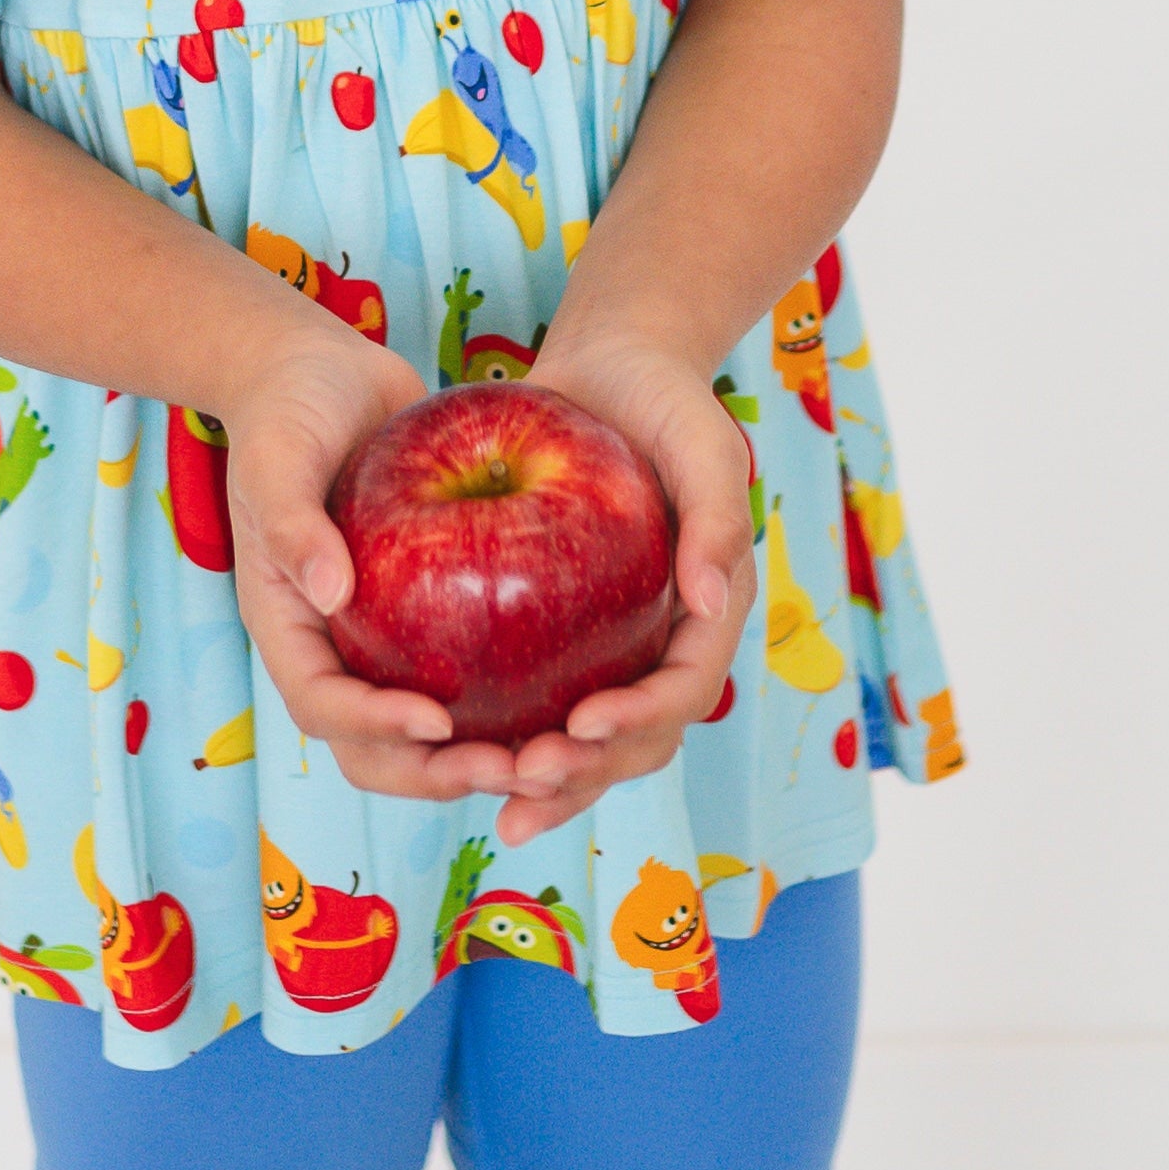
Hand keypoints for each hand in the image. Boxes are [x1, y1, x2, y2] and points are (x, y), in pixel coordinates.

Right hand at [215, 323, 524, 809]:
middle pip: (375, 748)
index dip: (374, 727)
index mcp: (288, 623)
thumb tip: (327, 593)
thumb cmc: (287, 407)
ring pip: (428, 730)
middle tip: (515, 766)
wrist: (320, 369)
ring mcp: (382, 634)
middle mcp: (334, 643)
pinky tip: (574, 697)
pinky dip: (510, 698)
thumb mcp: (277, 458)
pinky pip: (467, 672)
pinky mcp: (428, 610)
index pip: (322, 706)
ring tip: (553, 756)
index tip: (437, 720)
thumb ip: (293, 524)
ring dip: (482, 755)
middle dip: (440, 772)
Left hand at [489, 329, 759, 849]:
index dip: (640, 719)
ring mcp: (612, 644)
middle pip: (636, 739)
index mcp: (708, 613)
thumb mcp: (704, 441)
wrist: (609, 366)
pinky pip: (537, 695)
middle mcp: (663, 641)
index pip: (684, 689)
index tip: (582, 726)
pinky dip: (504, 732)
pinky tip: (451, 750)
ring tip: (496, 803)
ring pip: (586, 740)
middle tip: (523, 784)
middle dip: (587, 776)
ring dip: (551, 782)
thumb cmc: (663, 397)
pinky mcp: (560, 633)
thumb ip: (717, 517)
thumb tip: (714, 600)